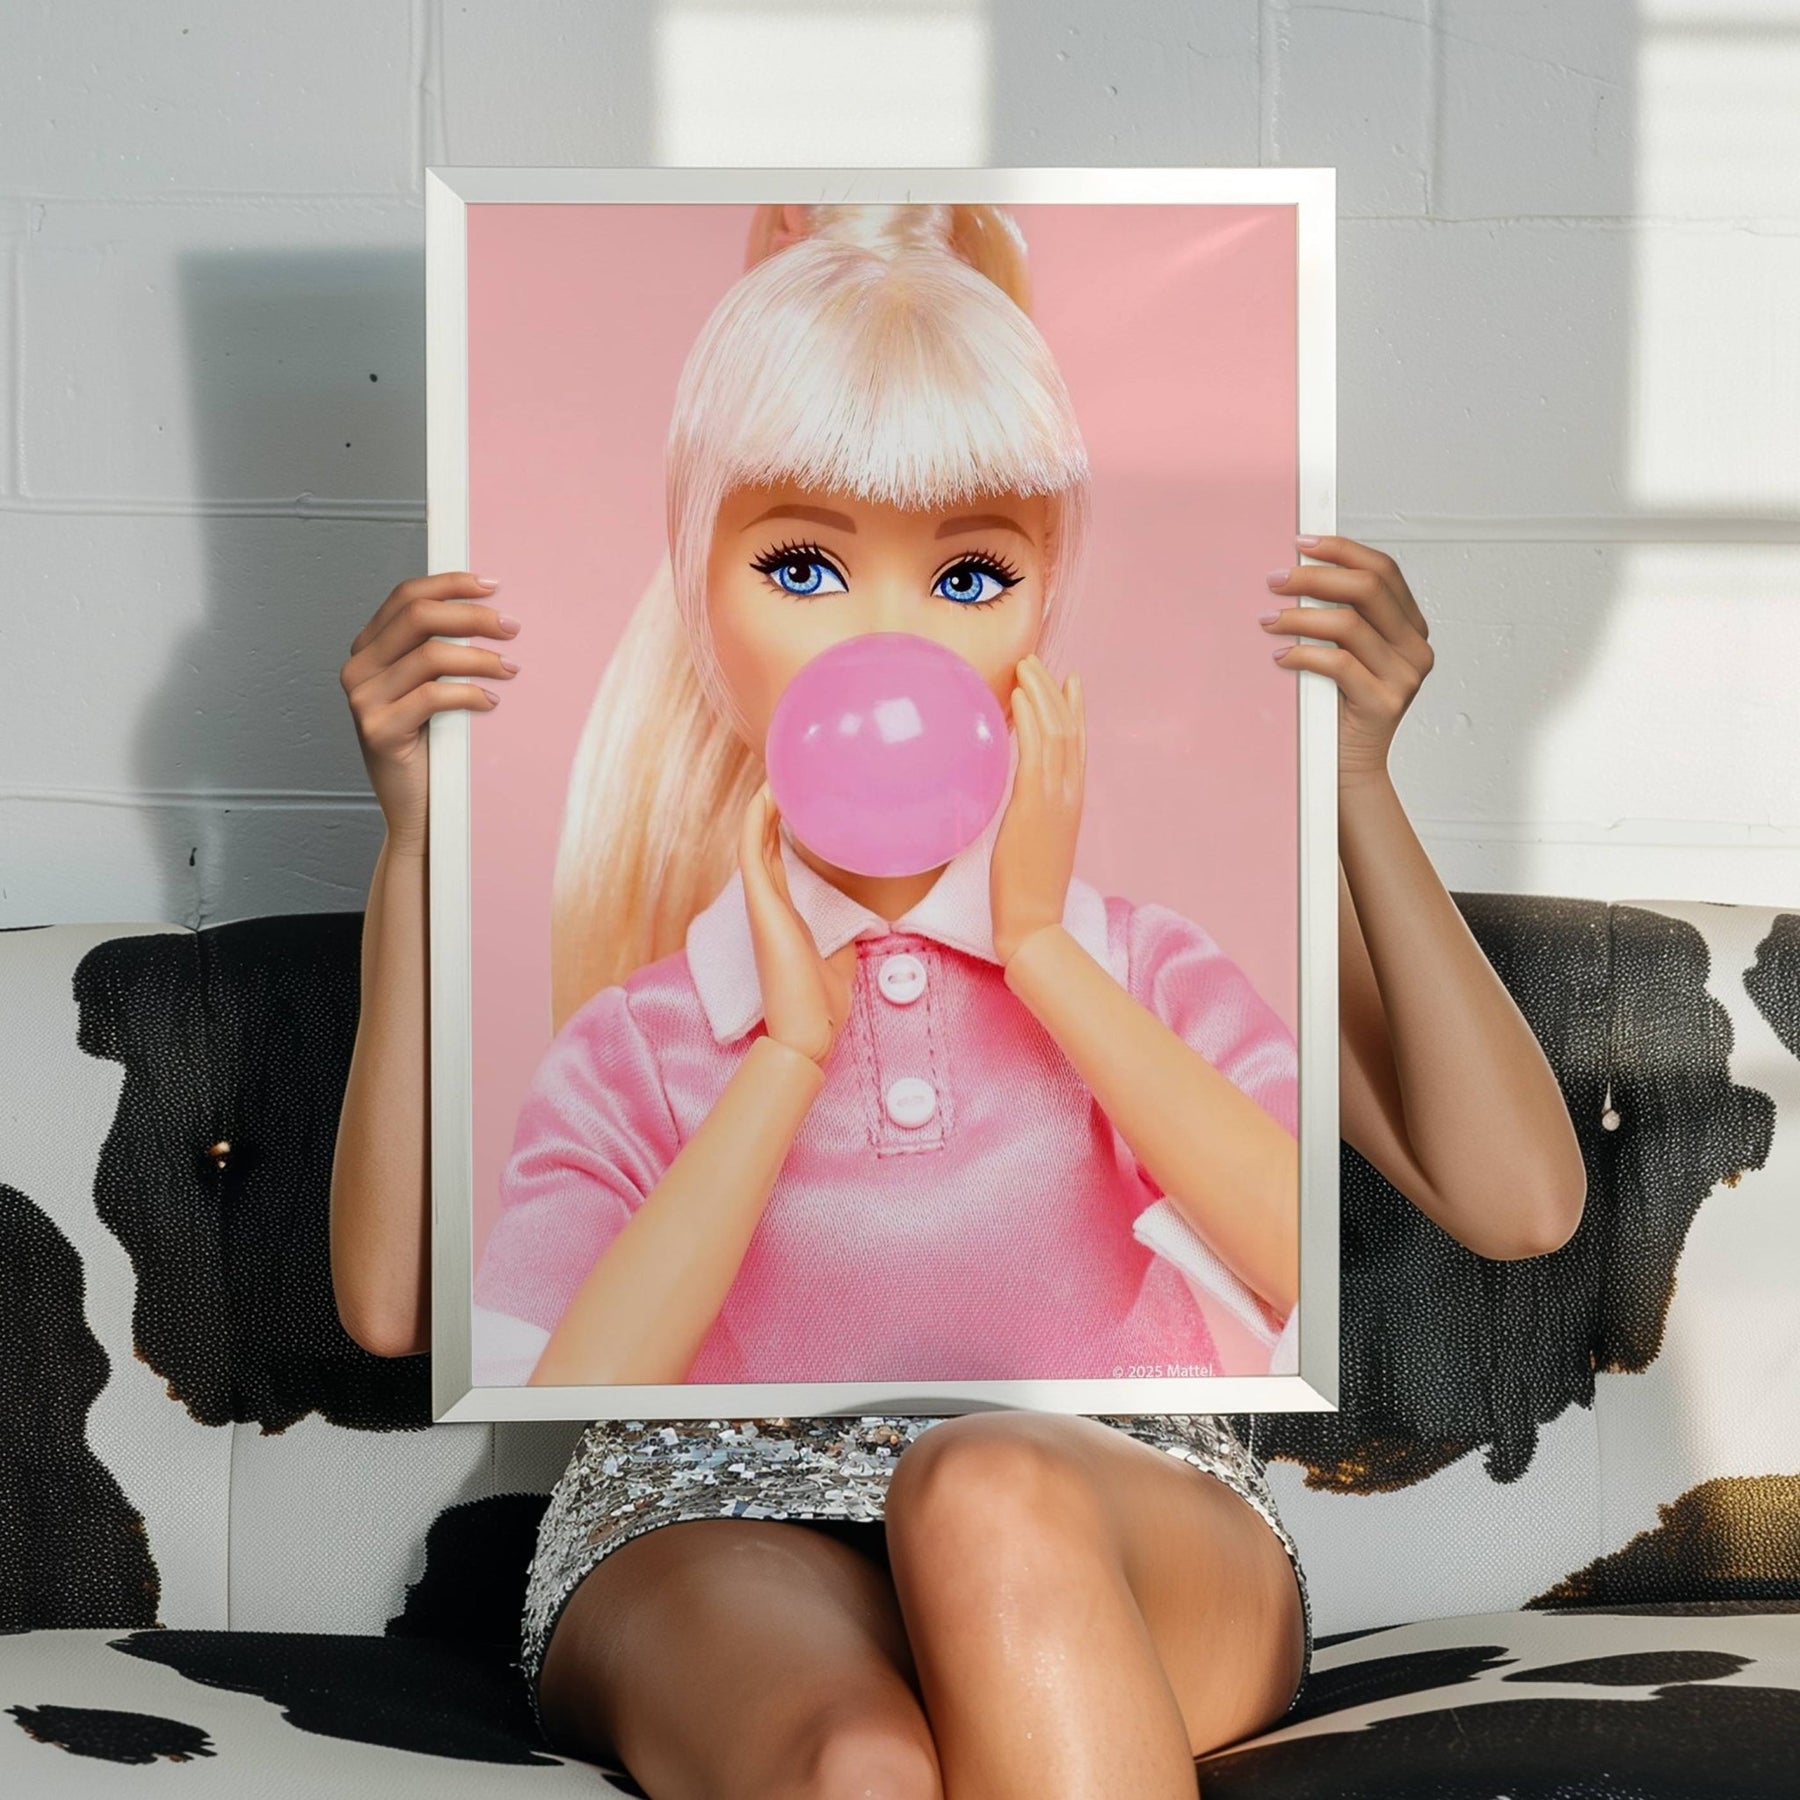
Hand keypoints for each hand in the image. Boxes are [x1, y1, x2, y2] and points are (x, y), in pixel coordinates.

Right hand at [339, 572, 520, 854]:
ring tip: (511, 669)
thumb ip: (438, 653)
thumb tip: (492, 616)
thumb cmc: (431, 748)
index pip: (406, 596)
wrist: (416, 811)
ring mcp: (363, 700)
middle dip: (472, 616)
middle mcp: (358, 668)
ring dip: (480, 658)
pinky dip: (469, 694)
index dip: (451, 584)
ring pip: (430, 656)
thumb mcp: (428, 690)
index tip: (493, 586)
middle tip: (512, 628)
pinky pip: (433, 696)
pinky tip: (491, 701)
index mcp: (368, 649)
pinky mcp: (378, 730)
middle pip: (418, 617)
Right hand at [740, 781, 858, 1067]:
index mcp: (787, 914)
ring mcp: (762, 904)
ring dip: (761, 807)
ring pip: (753, 842)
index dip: (782, 829)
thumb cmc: (823, 1002)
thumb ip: (850, 930)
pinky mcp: (762, 906)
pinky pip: (751, 855)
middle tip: (785, 774)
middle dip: (771, 810)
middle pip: (764, 844)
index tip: (797, 799)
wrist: (807, 1032)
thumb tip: (871, 915)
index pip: (779, 861)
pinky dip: (755, 824)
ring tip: (774, 774)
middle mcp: (770, 904)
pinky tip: (765, 797)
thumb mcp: (843, 954)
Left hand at [991, 653, 1085, 966]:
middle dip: (1052, 690)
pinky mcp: (1034, 806)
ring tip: (1025, 665)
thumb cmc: (1026, 889)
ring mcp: (1055, 798)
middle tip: (1035, 660)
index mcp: (1071, 802)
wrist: (1033, 920)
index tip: (1068, 681)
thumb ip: (1032, 813)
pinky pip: (1034, 752)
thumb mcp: (1034, 841)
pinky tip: (1019, 699)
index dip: (1074, 709)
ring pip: (1055, 732)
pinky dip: (1029, 720)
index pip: (1077, 745)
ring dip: (1040, 694)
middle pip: (1068, 729)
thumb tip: (1019, 796)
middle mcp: (1069, 794)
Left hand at [1261, 535, 1432, 788]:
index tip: (1303, 543)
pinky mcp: (1384, 702)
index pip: (1384, 570)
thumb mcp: (1344, 654)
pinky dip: (1303, 654)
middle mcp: (1415, 647)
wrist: (1346, 771)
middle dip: (1316, 577)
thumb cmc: (1337, 709)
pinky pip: (1339, 664)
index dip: (1343, 550)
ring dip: (1300, 617)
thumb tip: (1294, 576)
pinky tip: (1280, 656)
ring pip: (1349, 624)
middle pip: (1368, 588)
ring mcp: (1405, 676)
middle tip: (1276, 580)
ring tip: (1268, 620)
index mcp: (1410, 627)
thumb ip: (1337, 619)